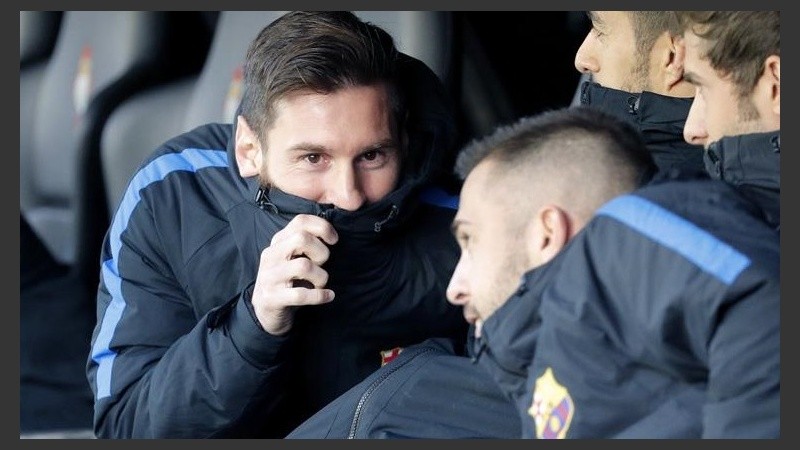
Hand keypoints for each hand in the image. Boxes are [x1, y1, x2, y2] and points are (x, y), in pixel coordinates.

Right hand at [250, 214, 337, 334]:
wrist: (264, 310)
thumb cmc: (286, 280)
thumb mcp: (292, 257)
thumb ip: (306, 243)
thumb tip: (332, 234)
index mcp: (278, 242)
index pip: (300, 221)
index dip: (323, 227)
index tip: (334, 240)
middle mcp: (271, 255)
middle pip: (301, 239)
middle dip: (321, 252)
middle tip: (323, 264)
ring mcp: (269, 277)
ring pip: (304, 266)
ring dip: (321, 276)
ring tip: (321, 283)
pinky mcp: (272, 298)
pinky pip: (300, 294)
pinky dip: (319, 295)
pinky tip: (328, 296)